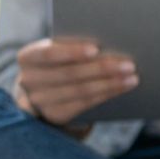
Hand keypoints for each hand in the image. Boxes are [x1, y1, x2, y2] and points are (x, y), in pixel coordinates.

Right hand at [14, 38, 136, 124]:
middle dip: (101, 68)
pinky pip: (84, 104)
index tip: (96, 48)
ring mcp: (40, 102)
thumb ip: (70, 45)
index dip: (72, 52)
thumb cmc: (57, 61)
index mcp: (27, 57)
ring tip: (132, 76)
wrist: (43, 89)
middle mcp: (28, 81)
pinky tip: (122, 87)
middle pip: (69, 74)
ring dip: (109, 84)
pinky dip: (106, 95)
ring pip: (80, 91)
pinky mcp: (55, 116)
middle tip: (128, 64)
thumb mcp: (56, 50)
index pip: (48, 54)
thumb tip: (106, 42)